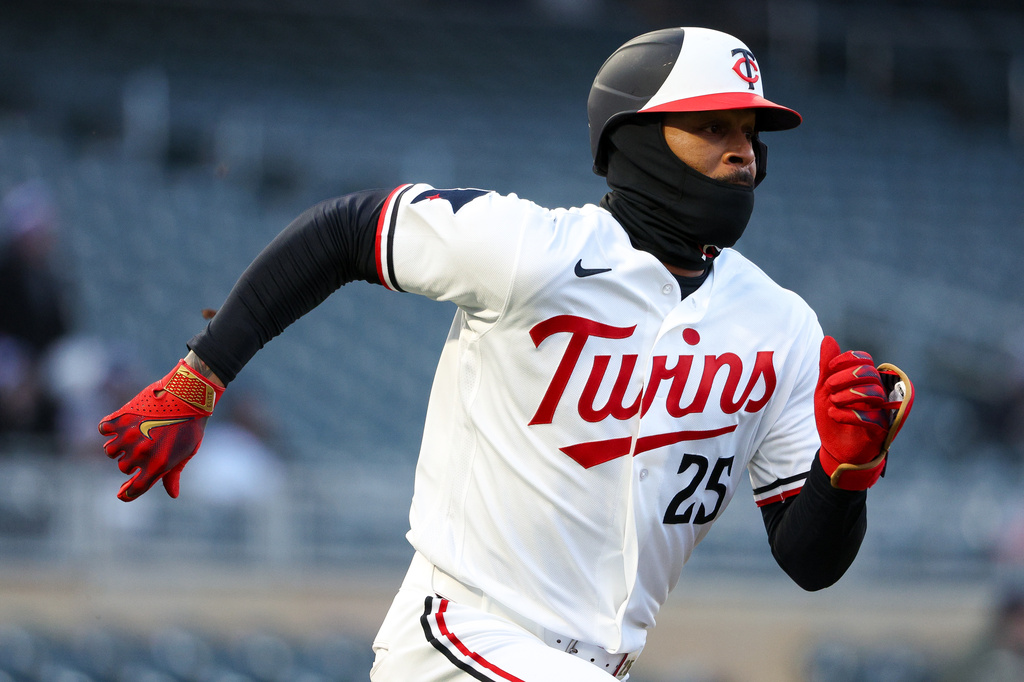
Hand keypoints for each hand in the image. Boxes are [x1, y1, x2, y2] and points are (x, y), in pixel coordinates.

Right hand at [99, 359, 223, 500]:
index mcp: (157, 465)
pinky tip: (119, 424)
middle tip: (144, 447)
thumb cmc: (192, 424)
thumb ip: (174, 473)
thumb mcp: (187, 451)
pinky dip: (108, 427)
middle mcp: (140, 454)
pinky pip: (103, 429)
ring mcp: (128, 436)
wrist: (189, 394)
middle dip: (130, 461)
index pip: (135, 489)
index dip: (128, 493)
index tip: (123, 492)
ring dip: (117, 446)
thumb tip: (172, 494)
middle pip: (123, 467)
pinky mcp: (121, 419)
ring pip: (110, 451)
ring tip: (131, 436)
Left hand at [815, 336, 889, 489]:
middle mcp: (878, 393)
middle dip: (847, 376)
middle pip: (870, 374)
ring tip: (832, 402)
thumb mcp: (824, 390)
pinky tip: (834, 415)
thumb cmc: (833, 416)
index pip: (865, 360)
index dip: (849, 359)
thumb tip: (828, 338)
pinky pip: (872, 417)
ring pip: (874, 393)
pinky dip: (850, 414)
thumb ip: (827, 367)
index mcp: (865, 381)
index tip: (830, 368)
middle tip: (828, 386)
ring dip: (848, 395)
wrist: (834, 449)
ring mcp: (881, 412)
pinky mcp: (880, 430)